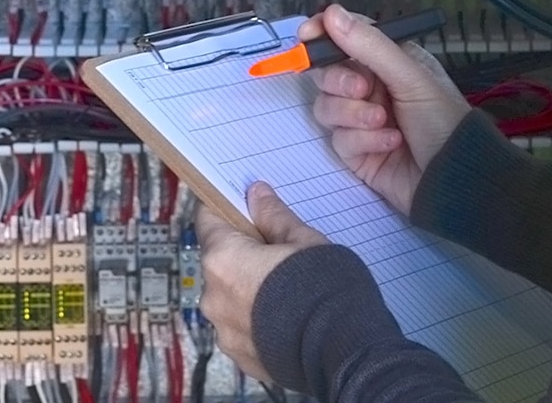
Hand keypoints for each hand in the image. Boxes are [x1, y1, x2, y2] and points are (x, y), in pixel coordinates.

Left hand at [195, 182, 328, 382]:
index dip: (226, 210)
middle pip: (220, 261)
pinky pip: (240, 327)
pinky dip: (256, 319)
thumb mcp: (304, 241)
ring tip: (286, 291)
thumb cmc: (325, 291)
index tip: (243, 208)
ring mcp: (223, 331)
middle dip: (243, 254)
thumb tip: (256, 196)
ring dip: (248, 289)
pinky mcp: (238, 356)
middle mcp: (213, 296)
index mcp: (223, 260)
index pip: (208, 219)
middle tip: (278, 253)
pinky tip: (285, 316)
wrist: (342, 349)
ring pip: (229, 296)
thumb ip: (274, 217)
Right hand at [305, 3, 469, 216]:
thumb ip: (370, 46)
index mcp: (389, 61)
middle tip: (362, 90)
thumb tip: (332, 13)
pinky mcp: (356, 152)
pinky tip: (390, 143)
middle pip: (328, 73)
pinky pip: (339, 139)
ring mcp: (361, 119)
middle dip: (339, 81)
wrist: (453, 179)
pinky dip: (363, 140)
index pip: (348, 37)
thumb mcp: (411, 77)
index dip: (324, 34)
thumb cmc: (443, 120)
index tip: (307, 36)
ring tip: (383, 121)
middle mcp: (372, 86)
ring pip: (327, 107)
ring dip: (353, 114)